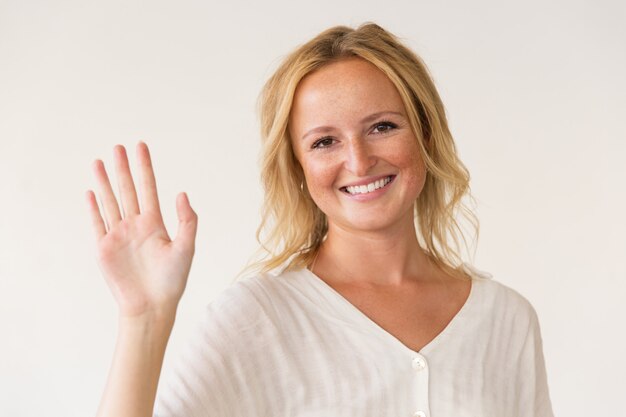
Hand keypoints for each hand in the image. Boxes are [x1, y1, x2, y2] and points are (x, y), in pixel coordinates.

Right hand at [85, 142, 197, 317]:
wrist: (151, 307)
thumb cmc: (172, 281)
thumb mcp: (186, 248)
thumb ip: (187, 220)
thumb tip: (182, 193)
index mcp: (155, 223)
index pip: (149, 188)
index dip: (145, 167)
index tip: (141, 146)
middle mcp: (136, 225)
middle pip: (128, 190)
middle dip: (123, 169)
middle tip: (118, 147)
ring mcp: (118, 235)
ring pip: (110, 202)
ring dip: (104, 182)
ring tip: (99, 161)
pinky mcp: (104, 248)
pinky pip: (97, 223)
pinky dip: (93, 207)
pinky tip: (90, 192)